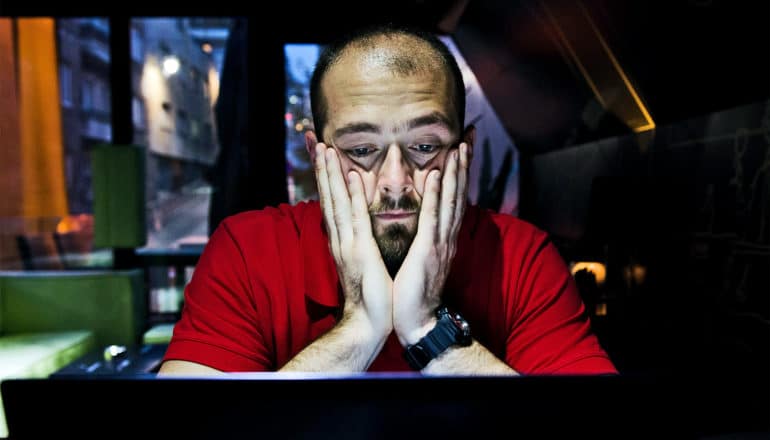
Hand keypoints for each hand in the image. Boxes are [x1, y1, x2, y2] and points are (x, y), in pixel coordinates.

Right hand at [314, 144, 392, 337]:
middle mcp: (339, 238)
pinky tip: (351, 175)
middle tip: (316, 142)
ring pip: (336, 202)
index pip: (330, 202)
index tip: (321, 155)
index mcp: (341, 239)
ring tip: (326, 149)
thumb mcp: (360, 261)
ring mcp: (347, 243)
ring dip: (331, 175)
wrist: (368, 321)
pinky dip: (352, 195)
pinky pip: (355, 217)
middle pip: (328, 197)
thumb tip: (354, 228)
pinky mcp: (360, 250)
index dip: (325, 178)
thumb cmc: (369, 294)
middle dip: (322, 169)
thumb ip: (356, 242)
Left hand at [392, 143, 470, 345]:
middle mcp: (447, 237)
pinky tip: (436, 175)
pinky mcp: (427, 250)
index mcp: (444, 238)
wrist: (417, 321)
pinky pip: (432, 217)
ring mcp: (440, 243)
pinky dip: (435, 195)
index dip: (459, 174)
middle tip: (468, 138)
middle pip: (458, 194)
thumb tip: (426, 225)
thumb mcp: (423, 260)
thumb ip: (427, 240)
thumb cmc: (414, 293)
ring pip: (449, 201)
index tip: (462, 150)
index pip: (454, 200)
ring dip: (454, 173)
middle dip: (463, 166)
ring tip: (458, 147)